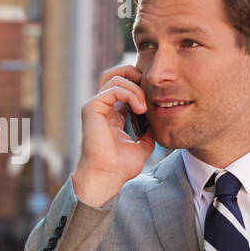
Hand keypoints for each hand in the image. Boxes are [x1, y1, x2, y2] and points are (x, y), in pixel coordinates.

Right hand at [72, 65, 155, 206]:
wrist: (107, 176)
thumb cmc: (120, 167)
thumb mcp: (142, 146)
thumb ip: (148, 132)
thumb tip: (158, 124)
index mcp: (110, 114)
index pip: (123, 87)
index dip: (139, 85)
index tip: (155, 96)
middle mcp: (101, 107)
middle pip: (114, 74)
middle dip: (134, 74)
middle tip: (150, 88)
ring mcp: (94, 106)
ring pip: (114, 77)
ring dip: (135, 87)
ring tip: (144, 105)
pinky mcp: (92, 108)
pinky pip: (113, 88)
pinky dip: (129, 93)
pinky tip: (140, 108)